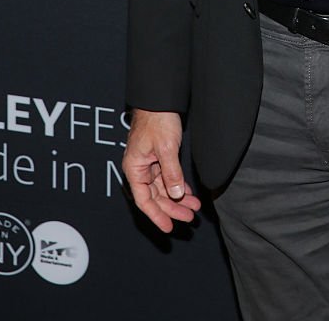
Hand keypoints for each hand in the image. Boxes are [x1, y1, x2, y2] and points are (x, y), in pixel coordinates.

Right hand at [122, 108, 200, 232]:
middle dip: (173, 208)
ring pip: (162, 188)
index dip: (157, 215)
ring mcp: (148, 163)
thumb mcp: (167, 148)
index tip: (169, 227)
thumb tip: (176, 195)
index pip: (144, 200)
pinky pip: (167, 177)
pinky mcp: (158, 157)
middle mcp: (139, 168)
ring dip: (178, 197)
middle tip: (189, 217)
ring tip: (194, 207)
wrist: (160, 99)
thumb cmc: (157, 120)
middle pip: (155, 196)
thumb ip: (171, 173)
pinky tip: (189, 192)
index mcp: (134, 168)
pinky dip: (177, 185)